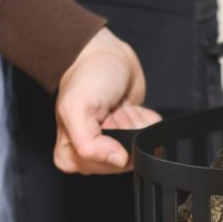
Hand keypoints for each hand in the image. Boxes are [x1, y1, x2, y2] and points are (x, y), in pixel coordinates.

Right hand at [53, 29, 151, 174]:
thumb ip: (88, 144)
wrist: (108, 55)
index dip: (108, 144)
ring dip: (135, 125)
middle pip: (123, 162)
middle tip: (112, 111)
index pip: (100, 167)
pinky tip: (133, 109)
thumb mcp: (77, 108)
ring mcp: (115, 146)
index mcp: (71, 153)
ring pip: (140, 152)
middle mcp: (93, 154)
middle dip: (123, 132)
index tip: (103, 121)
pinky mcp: (134, 137)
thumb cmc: (88, 76)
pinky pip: (152, 140)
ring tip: (120, 107)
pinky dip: (147, 122)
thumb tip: (117, 161)